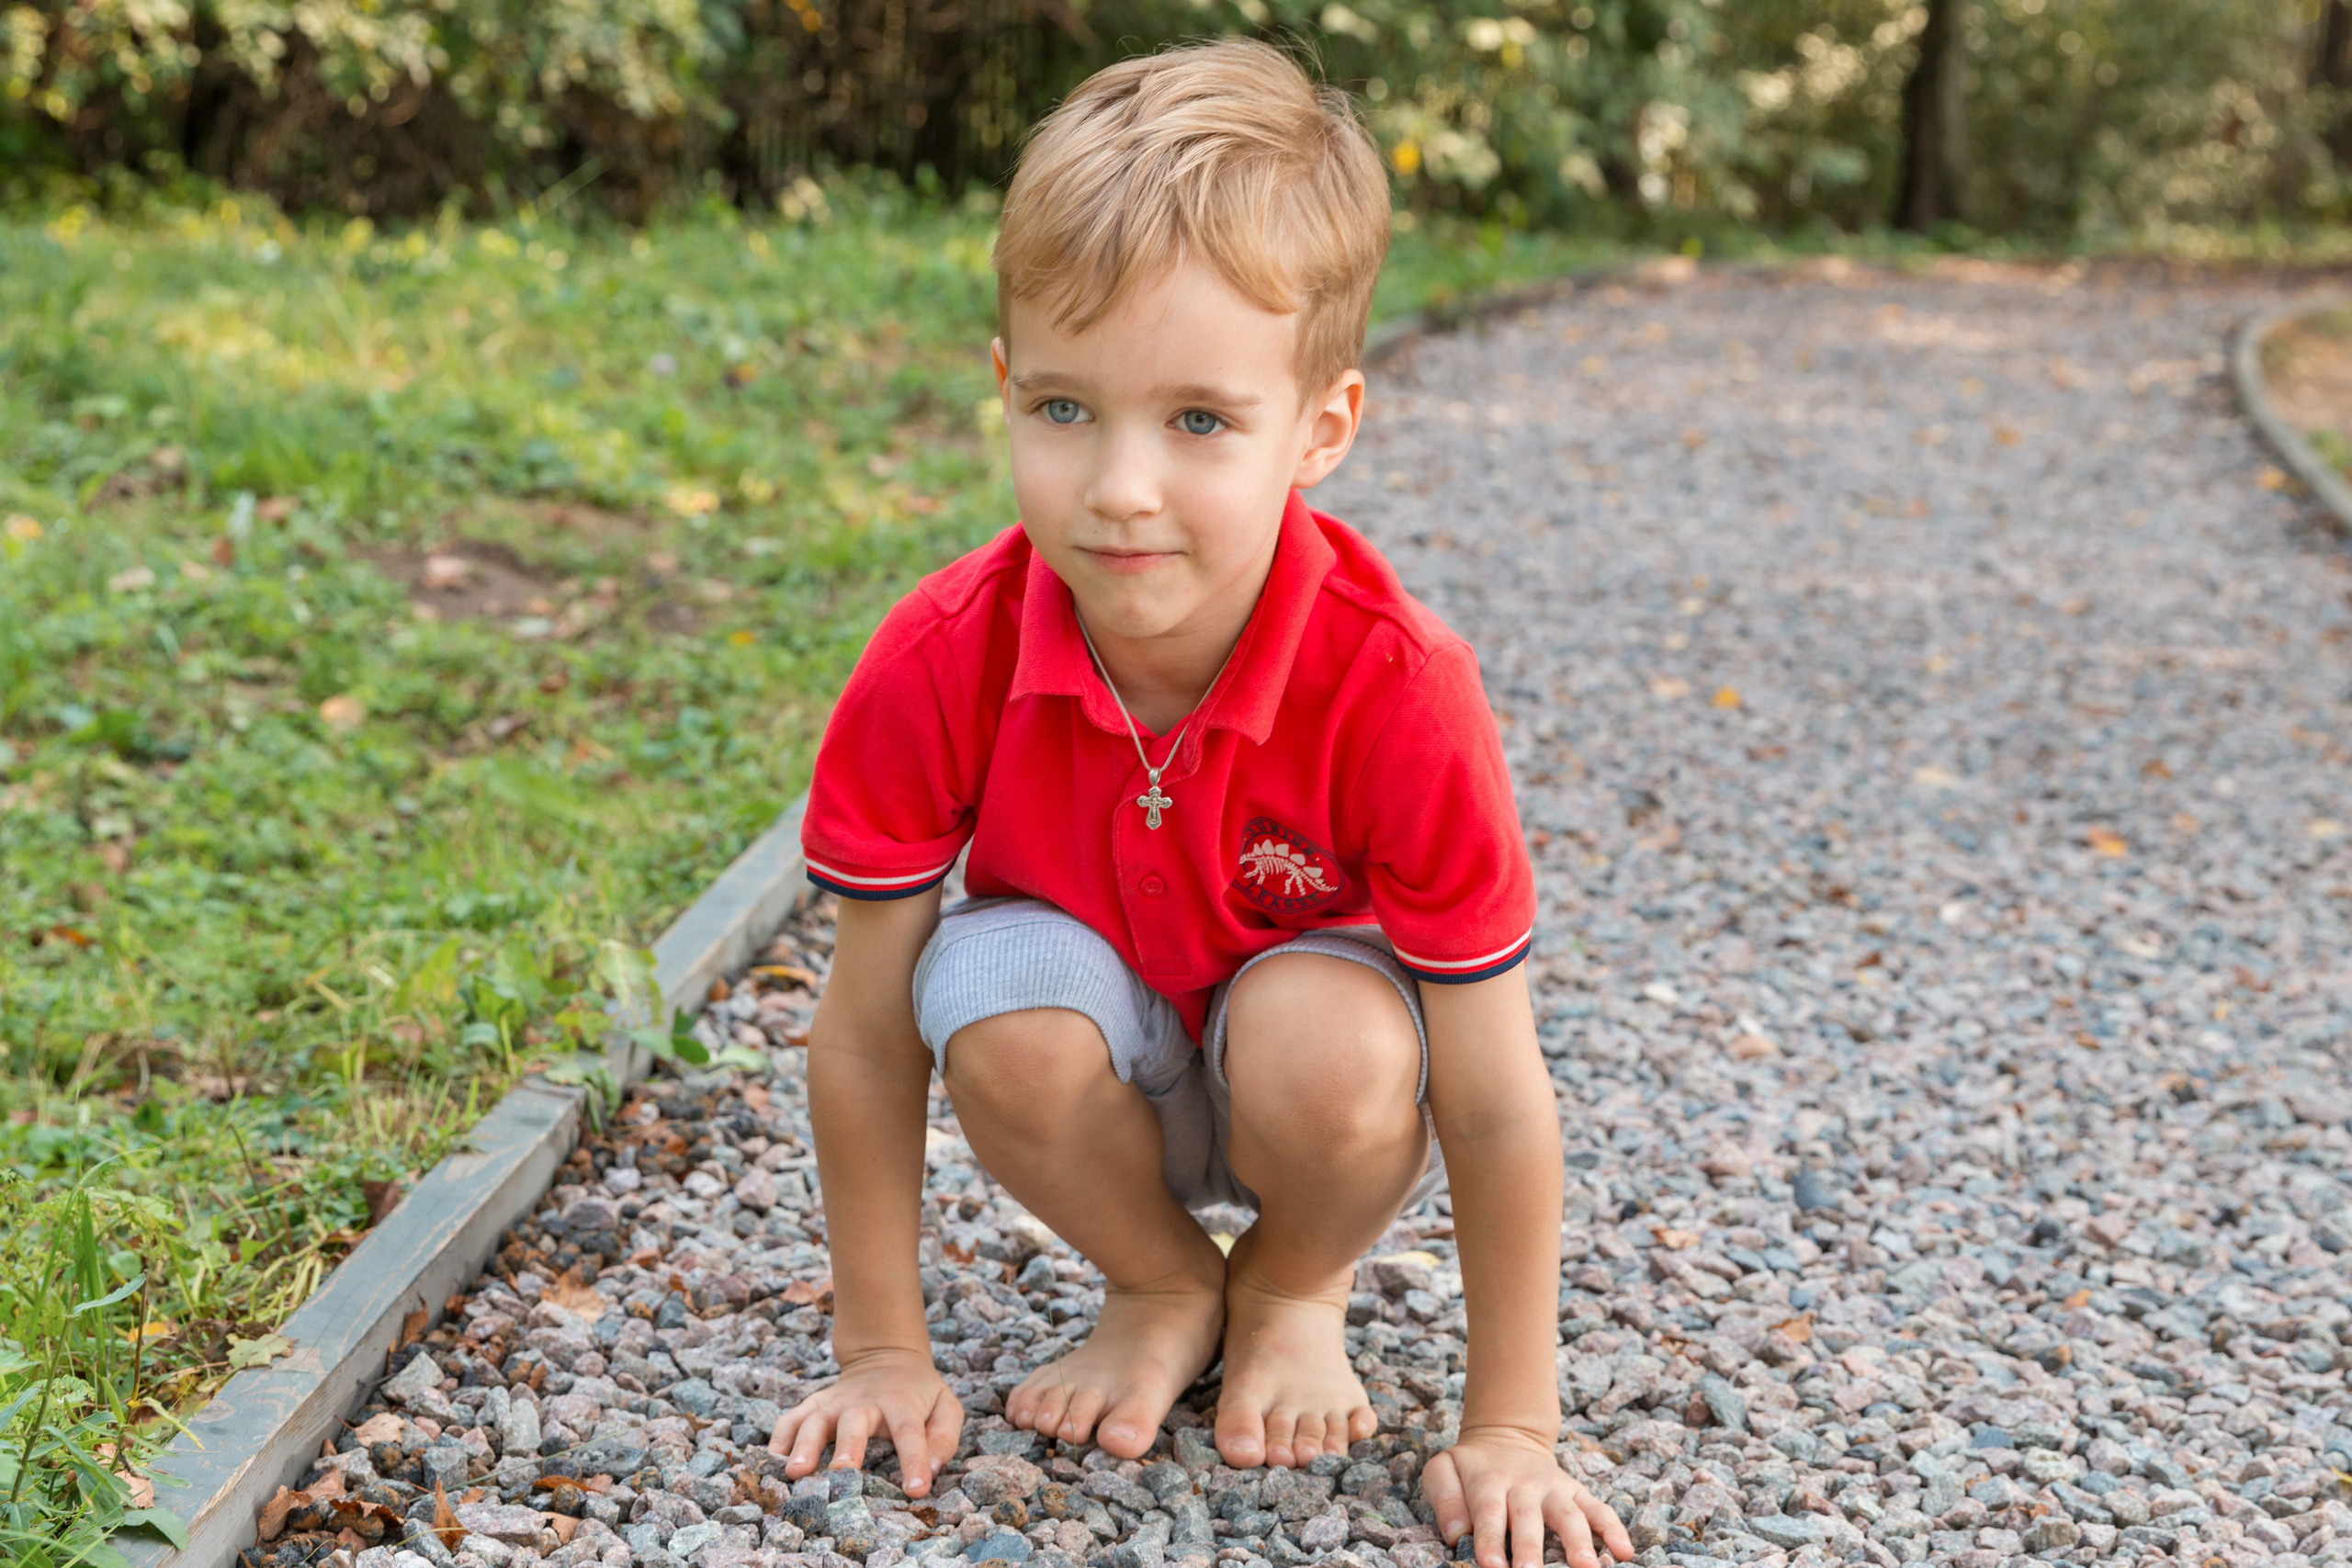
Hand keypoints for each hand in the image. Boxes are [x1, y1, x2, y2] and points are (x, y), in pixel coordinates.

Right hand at [768, 1345, 963, 1497]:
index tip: (916, 1490)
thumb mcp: (945, 1405)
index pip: (910, 1432)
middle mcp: (864, 1401)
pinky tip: (770, 1463)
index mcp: (901, 1403)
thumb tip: (931, 1470)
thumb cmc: (919, 1394)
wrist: (887, 1358)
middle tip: (841, 1472)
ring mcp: (834, 1402)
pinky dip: (778, 1440)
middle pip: (854, 1421)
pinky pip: (790, 1420)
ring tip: (795, 1472)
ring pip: (815, 1420)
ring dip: (804, 1444)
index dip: (914, 1460)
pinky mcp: (813, 1405)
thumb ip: (944, 1436)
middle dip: (847, 1446)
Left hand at [1420, 1426, 1633, 1567]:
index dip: (1491, 1541)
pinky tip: (1625, 1552)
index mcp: (1489, 1481)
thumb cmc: (1470, 1466)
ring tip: (1588, 1567)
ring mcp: (1555, 1489)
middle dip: (1532, 1549)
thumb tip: (1457, 1534)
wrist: (1505, 1436)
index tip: (1492, 1566)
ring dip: (1579, 1542)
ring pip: (1570, 1515)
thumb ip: (1445, 1499)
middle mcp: (1525, 1485)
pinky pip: (1599, 1509)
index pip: (1490, 1513)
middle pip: (1530, 1519)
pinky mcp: (1576, 1492)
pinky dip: (1614, 1529)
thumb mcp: (1443, 1469)